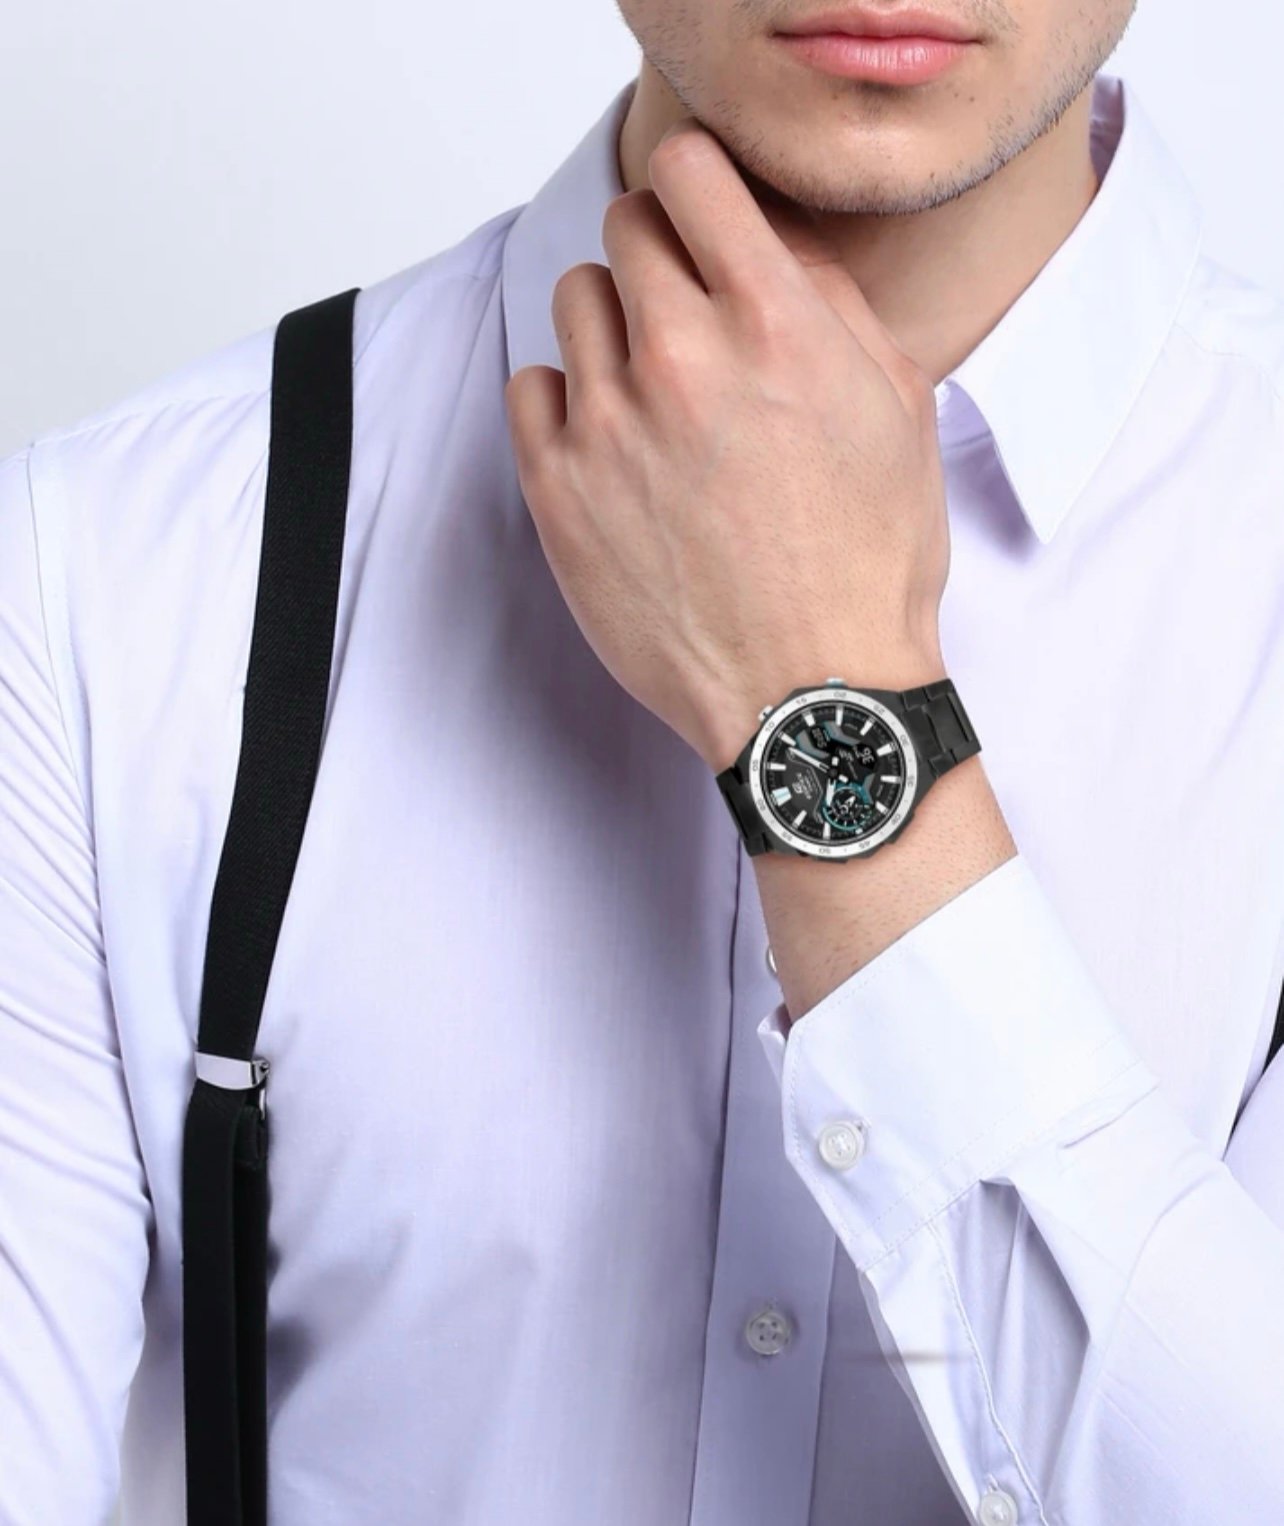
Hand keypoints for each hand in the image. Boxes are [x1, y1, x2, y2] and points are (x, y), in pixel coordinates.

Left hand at [503, 117, 951, 772]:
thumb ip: (834, 304)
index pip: (691, 172)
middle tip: (688, 312)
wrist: (808, 690)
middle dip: (660, 253)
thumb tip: (774, 240)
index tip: (701, 211)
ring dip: (613, 322)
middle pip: (627, 227)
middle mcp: (682, 358)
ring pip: (576, 299)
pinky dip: (566, 396)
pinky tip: (611, 438)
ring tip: (653, 385)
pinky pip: (532, 386)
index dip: (698, 183)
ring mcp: (609, 424)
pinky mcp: (557, 488)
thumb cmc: (866, 566)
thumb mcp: (899, 413)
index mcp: (776, 324)